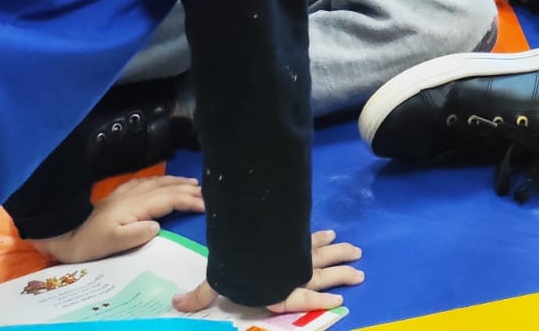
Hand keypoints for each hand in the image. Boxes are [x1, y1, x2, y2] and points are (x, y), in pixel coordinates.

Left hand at [29, 175, 204, 263]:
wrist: (62, 232)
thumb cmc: (88, 242)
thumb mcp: (111, 243)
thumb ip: (136, 234)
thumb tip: (157, 226)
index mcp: (136, 206)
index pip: (169, 199)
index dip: (190, 200)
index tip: (207, 204)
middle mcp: (134, 195)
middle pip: (167, 187)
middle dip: (189, 188)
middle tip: (208, 191)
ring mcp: (126, 193)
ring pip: (158, 182)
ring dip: (177, 182)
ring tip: (193, 183)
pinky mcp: (119, 195)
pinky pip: (147, 181)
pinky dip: (161, 180)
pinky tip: (163, 182)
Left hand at [172, 229, 363, 314]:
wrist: (259, 250)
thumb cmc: (242, 273)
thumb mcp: (219, 285)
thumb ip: (202, 295)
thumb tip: (177, 304)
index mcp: (281, 292)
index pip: (305, 297)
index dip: (322, 299)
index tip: (339, 299)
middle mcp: (295, 275)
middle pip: (323, 275)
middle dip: (341, 273)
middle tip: (360, 270)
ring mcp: (299, 255)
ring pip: (325, 256)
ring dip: (340, 255)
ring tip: (356, 252)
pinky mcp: (298, 240)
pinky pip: (313, 239)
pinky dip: (322, 238)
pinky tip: (332, 234)